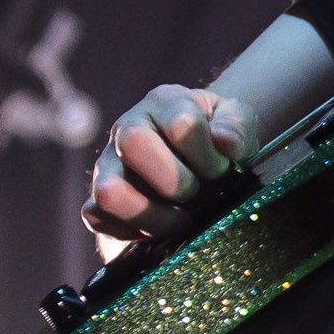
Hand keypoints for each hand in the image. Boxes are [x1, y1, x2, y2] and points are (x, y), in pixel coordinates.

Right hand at [83, 84, 255, 260]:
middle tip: (197, 195)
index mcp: (165, 102)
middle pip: (134, 142)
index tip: (222, 171)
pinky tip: (160, 227)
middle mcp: (128, 127)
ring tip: (179, 219)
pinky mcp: (96, 199)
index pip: (182, 123)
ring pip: (109, 190)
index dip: (207, 156)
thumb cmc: (216, 138)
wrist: (196, 162)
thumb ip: (236, 126)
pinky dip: (132, 231)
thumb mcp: (237, 121)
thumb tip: (225, 142)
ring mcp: (107, 164)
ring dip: (152, 215)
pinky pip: (98, 217)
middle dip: (176, 181)